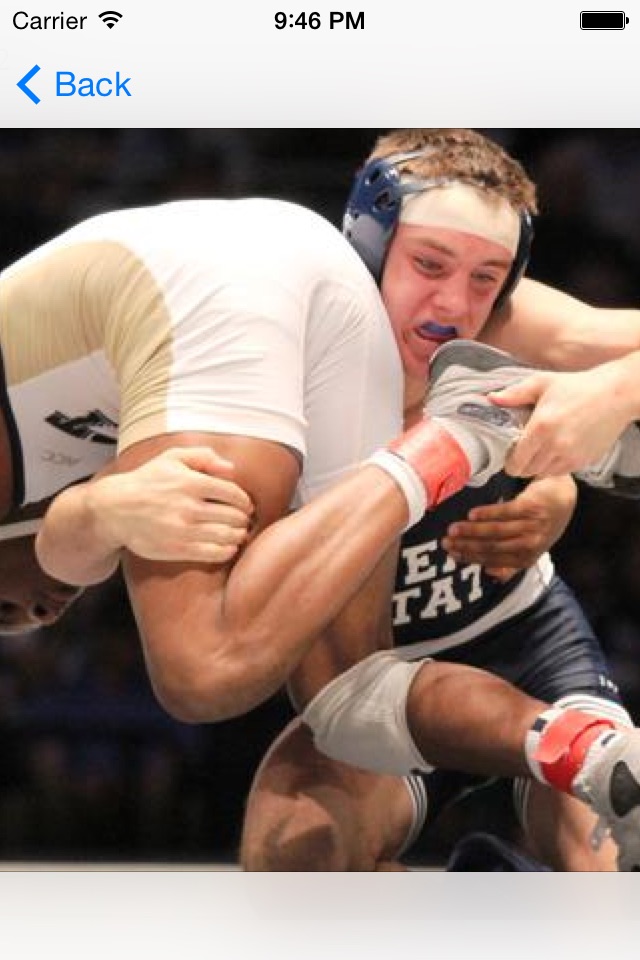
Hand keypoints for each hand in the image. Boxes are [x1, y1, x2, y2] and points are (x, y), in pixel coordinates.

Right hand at [89, 446, 253, 563]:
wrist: (115, 509)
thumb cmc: (147, 481)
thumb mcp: (171, 458)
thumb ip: (203, 456)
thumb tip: (230, 468)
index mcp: (190, 482)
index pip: (233, 493)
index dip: (245, 501)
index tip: (245, 505)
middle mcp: (189, 506)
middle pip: (233, 516)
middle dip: (243, 519)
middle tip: (244, 520)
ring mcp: (183, 530)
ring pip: (226, 536)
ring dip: (238, 535)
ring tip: (238, 533)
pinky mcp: (177, 549)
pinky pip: (213, 553)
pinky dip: (227, 551)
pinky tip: (228, 547)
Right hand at [442, 475, 575, 580]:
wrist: (562, 498)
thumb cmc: (539, 524)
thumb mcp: (529, 548)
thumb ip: (510, 563)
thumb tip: (489, 574)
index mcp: (526, 558)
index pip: (493, 560)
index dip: (470, 558)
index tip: (451, 553)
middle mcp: (531, 545)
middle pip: (492, 547)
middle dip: (466, 545)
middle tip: (446, 541)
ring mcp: (533, 526)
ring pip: (497, 531)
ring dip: (472, 530)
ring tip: (453, 528)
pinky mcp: (532, 507)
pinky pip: (506, 512)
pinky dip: (487, 514)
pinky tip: (472, 515)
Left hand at [489, 367, 633, 476]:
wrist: (615, 395)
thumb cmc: (578, 387)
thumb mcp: (542, 383)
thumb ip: (515, 394)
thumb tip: (491, 399)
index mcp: (540, 428)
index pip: (515, 463)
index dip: (509, 462)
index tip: (510, 453)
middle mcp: (555, 446)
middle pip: (527, 472)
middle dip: (521, 464)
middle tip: (523, 450)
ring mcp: (571, 456)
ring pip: (543, 474)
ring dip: (538, 466)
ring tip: (540, 448)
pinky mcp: (584, 461)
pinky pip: (561, 472)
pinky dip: (555, 465)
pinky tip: (556, 449)